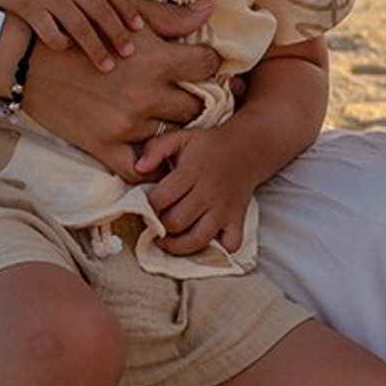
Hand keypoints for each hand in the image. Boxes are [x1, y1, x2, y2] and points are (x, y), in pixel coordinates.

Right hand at [0, 0, 198, 67]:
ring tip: (107, 67)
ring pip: (79, 24)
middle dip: (118, 33)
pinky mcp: (28, 5)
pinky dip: (60, 42)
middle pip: (101, 10)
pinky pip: (48, 28)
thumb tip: (113, 8)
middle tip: (130, 54)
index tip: (142, 30)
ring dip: (95, 46)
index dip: (127, 11)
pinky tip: (65, 51)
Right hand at [20, 27, 218, 179]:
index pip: (208, 65)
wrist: (26, 57)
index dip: (208, 64)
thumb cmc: (81, 31)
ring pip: (172, 136)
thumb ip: (170, 18)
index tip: (201, 66)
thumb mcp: (125, 18)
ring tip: (168, 117)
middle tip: (188, 93)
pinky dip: (149, 165)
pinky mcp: (102, 146)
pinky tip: (152, 153)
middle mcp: (145, 95)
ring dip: (172, 127)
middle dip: (195, 97)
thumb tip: (210, 9)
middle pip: (196, 105)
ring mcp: (125, 125)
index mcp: (155, 60)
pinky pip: (139, 169)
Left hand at [133, 123, 263, 256]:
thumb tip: (138, 168)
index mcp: (193, 171)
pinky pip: (230, 244)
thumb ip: (155, 149)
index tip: (145, 205)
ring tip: (167, 239)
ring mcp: (224, 209)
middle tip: (155, 221)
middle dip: (159, 226)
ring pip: (197, 240)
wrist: (246, 148)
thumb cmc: (208, 146)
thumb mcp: (180, 137)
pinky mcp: (238, 219)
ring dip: (177, 245)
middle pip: (175, 222)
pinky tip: (203, 239)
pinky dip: (217, 248)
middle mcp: (209, 192)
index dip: (147, 206)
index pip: (161, 198)